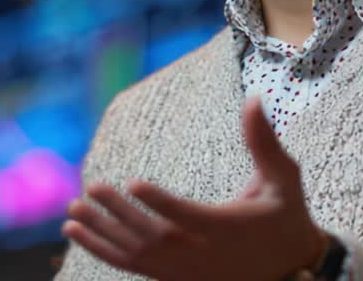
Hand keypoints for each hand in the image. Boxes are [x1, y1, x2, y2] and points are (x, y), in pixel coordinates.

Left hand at [61, 96, 327, 280]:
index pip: (186, 216)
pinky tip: (77, 234)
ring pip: (136, 256)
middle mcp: (201, 254)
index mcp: (226, 228)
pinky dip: (103, 251)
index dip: (160, 202)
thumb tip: (254, 99)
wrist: (291, 272)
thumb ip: (264, 142)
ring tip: (72, 214)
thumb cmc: (285, 219)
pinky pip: (133, 268)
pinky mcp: (173, 278)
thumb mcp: (284, 180)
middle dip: (120, 215)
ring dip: (102, 235)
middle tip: (91, 189)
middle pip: (154, 237)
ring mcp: (185, 271)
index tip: (133, 183)